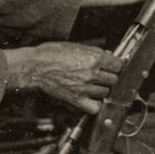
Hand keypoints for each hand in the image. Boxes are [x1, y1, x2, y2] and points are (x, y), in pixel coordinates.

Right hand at [4, 42, 123, 114]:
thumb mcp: (76, 46)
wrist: (35, 66)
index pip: (119, 65)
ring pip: (106, 93)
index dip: (117, 66)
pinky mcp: (76, 99)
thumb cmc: (52, 53)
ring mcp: (85, 88)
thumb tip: (108, 54)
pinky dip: (95, 105)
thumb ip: (94, 52)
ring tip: (93, 86)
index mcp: (94, 57)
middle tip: (102, 76)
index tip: (114, 67)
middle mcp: (92, 73)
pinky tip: (91, 99)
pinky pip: (94, 107)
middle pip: (114, 79)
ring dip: (102, 90)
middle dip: (109, 77)